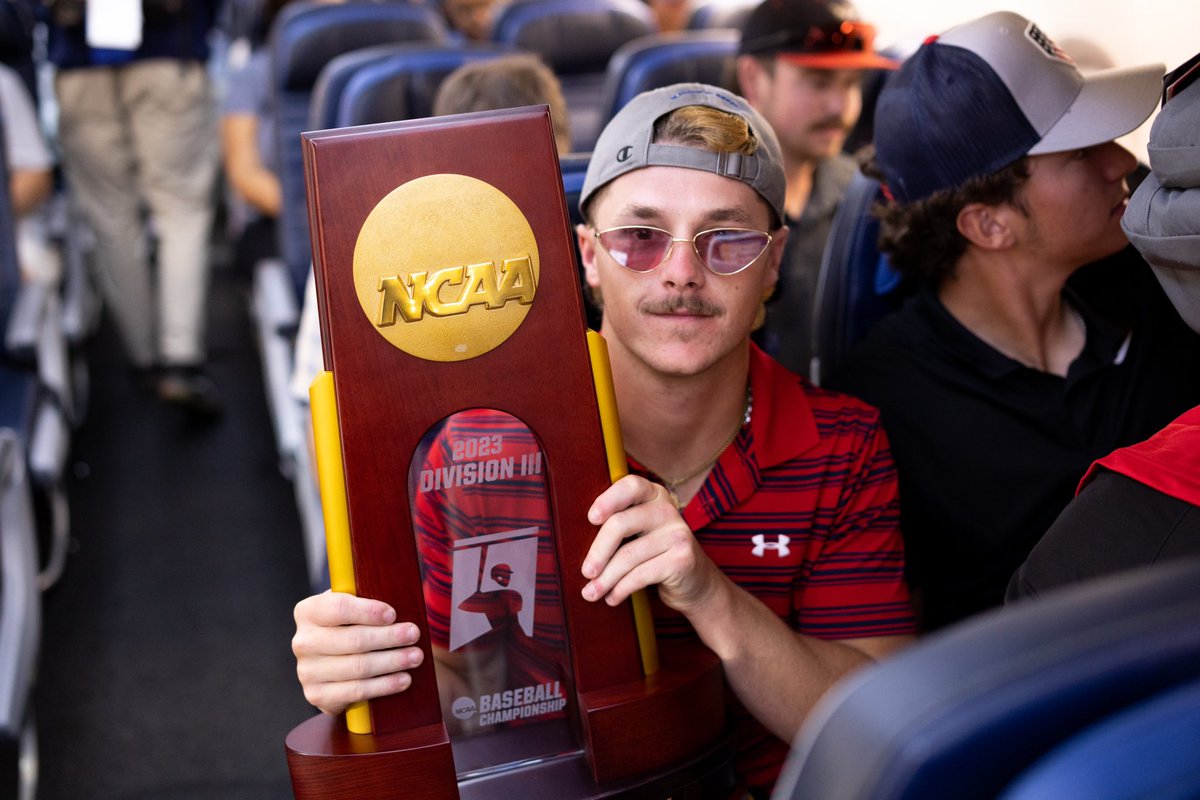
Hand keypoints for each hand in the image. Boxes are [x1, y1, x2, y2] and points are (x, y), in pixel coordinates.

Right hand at [292, 590, 424, 714]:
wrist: (336, 664)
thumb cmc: (352, 626)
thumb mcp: (353, 606)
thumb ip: (366, 597)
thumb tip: (396, 591)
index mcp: (308, 611)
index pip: (339, 608)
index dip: (368, 611)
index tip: (393, 614)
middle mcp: (303, 641)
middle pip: (353, 640)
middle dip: (389, 637)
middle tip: (414, 634)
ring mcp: (307, 672)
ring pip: (358, 667)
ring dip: (392, 661)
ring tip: (415, 656)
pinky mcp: (317, 696)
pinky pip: (356, 692)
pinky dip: (384, 685)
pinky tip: (404, 679)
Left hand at [581, 474, 721, 613]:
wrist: (696, 584)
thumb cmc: (656, 556)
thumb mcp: (642, 532)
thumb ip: (619, 524)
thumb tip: (573, 538)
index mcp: (655, 495)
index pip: (630, 486)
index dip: (608, 499)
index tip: (591, 519)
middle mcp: (668, 510)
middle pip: (621, 524)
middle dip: (597, 551)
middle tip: (586, 572)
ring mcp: (678, 534)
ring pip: (628, 556)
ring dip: (605, 579)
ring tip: (592, 593)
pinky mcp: (682, 560)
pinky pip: (640, 575)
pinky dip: (621, 590)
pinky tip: (612, 598)